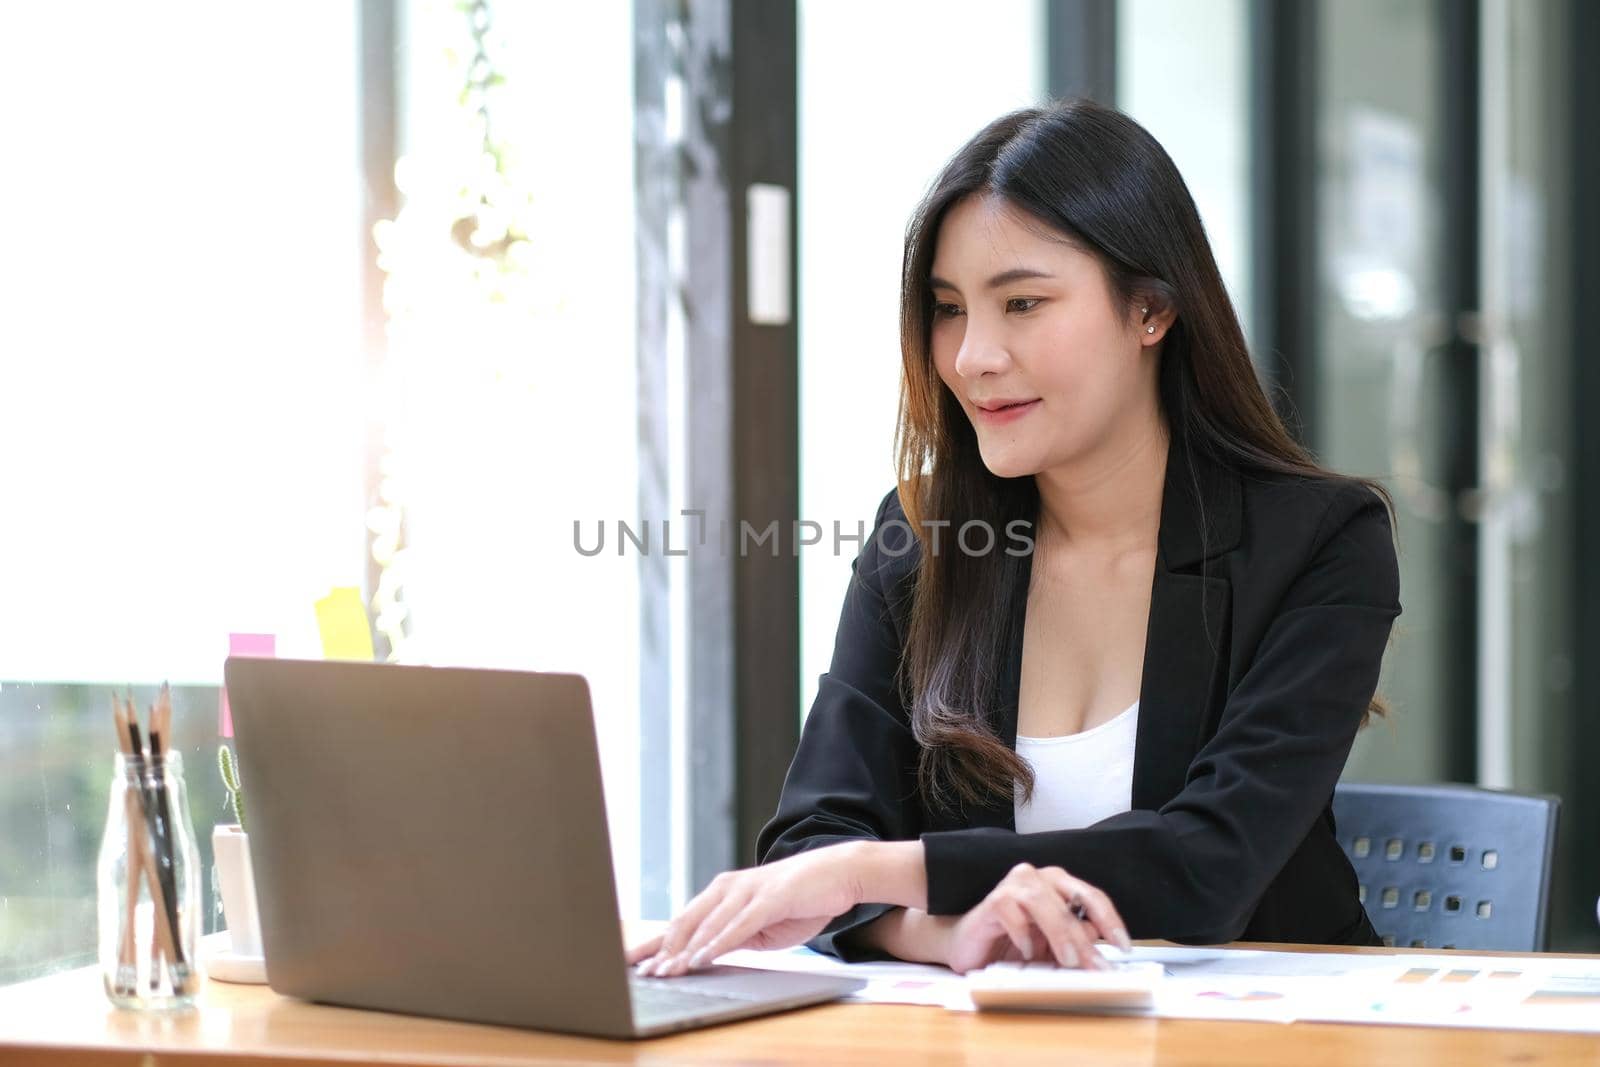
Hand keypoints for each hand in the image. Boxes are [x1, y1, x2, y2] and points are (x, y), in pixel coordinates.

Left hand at [626, 843, 865, 976]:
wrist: (836, 874)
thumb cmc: (798, 900)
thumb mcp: (757, 925)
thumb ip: (732, 936)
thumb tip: (704, 957)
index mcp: (722, 893)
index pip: (682, 921)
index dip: (657, 944)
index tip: (636, 964)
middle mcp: (728, 888)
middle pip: (687, 922)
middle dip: (664, 951)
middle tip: (647, 975)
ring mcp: (748, 891)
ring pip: (708, 925)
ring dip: (686, 952)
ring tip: (668, 972)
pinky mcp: (769, 898)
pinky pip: (738, 925)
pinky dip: (719, 943)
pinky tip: (704, 958)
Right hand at [943, 863, 1130, 973]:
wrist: (971, 947)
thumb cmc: (1014, 944)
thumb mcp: (1053, 949)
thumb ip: (1075, 942)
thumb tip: (1097, 944)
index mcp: (1060, 887)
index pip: (1092, 897)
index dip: (1109, 920)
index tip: (1123, 946)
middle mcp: (1039, 879)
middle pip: (1071, 900)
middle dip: (1085, 936)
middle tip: (1095, 965)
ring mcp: (1014, 886)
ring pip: (1043, 902)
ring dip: (1059, 933)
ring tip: (1068, 960)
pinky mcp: (992, 901)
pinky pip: (1010, 910)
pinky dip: (1022, 932)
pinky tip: (1027, 951)